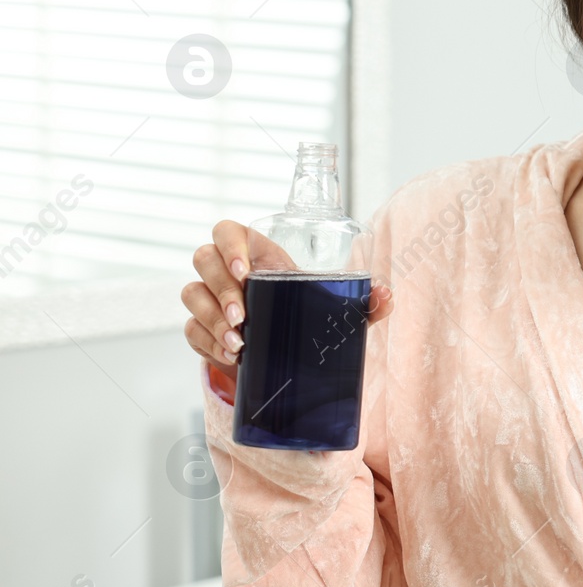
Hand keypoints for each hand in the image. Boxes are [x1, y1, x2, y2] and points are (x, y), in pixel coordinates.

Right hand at [181, 221, 394, 380]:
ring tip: (238, 342)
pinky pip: (191, 330)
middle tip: (242, 316)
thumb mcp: (336, 308)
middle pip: (203, 260)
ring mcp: (210, 298)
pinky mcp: (202, 329)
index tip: (245, 271)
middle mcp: (227, 270)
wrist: (288, 350)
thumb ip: (364, 302)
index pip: (227, 231)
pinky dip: (208, 344)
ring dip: (210, 318)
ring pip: (192, 295)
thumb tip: (386, 295)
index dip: (229, 245)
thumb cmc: (308, 313)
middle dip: (220, 288)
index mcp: (256, 252)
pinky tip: (231, 355)